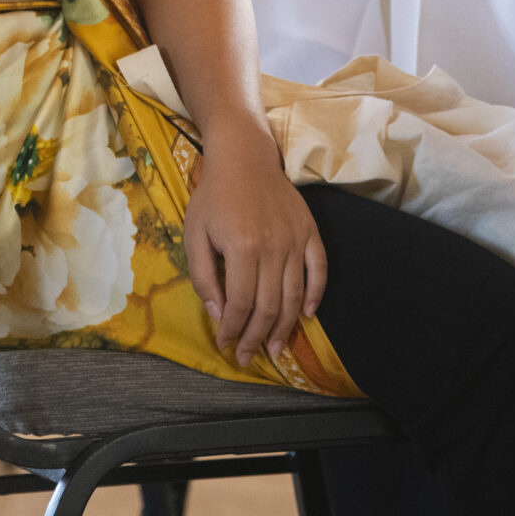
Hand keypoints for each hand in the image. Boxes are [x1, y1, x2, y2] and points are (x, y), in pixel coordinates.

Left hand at [183, 118, 325, 368]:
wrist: (244, 157)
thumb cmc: (214, 196)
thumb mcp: (195, 234)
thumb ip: (203, 276)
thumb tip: (217, 313)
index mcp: (242, 248)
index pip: (241, 304)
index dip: (232, 330)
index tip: (225, 346)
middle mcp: (273, 247)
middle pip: (269, 306)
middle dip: (256, 337)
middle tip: (248, 357)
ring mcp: (295, 239)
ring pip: (294, 295)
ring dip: (285, 327)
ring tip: (274, 349)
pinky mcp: (310, 231)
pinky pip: (319, 269)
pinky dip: (316, 295)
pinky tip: (307, 316)